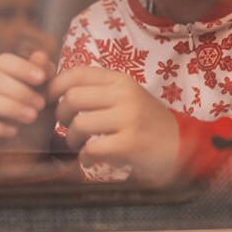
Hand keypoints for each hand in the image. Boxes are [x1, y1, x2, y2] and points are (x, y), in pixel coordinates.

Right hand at [0, 50, 56, 175]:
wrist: (27, 156)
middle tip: (40, 105)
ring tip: (31, 117)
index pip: (2, 61)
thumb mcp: (45, 98)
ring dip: (8, 107)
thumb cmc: (34, 121)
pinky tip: (13, 131)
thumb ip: (44, 76)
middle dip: (18, 90)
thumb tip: (39, 54)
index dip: (22, 67)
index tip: (42, 78)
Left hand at [49, 66, 179, 186]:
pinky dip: (85, 157)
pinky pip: (92, 148)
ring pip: (79, 123)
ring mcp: (128, 118)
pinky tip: (92, 159)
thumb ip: (98, 91)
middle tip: (66, 126)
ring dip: (71, 138)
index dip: (55, 86)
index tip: (48, 100)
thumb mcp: (126, 97)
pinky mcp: (130, 143)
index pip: (77, 73)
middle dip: (61, 116)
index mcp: (120, 80)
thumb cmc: (147, 123)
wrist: (183, 146)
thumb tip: (57, 91)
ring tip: (79, 145)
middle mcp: (124, 94)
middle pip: (72, 98)